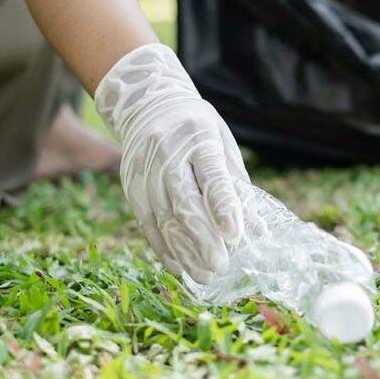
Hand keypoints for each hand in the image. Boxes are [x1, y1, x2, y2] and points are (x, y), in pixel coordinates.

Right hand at [95, 44, 249, 282]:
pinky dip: (163, 247)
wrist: (148, 104)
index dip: (222, 207)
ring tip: (204, 274)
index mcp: (199, 138)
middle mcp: (168, 153)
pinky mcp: (131, 184)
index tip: (235, 235)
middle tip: (220, 265)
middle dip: (202, 238)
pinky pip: (146, 222)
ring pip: (163, 217)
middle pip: (184, 201)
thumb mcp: (223, 140)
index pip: (211, 176)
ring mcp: (145, 170)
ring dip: (184, 250)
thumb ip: (234, 179)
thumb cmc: (198, 127)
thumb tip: (249, 222)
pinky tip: (179, 266)